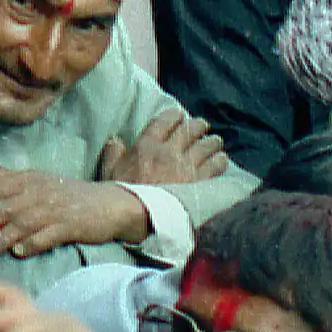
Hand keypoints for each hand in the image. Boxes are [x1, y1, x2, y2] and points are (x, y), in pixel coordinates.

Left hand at [0, 168, 148, 261]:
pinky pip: (49, 235)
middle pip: (4, 207)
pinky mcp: (71, 225)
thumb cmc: (62, 194)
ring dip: (1, 239)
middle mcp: (38, 190)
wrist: (106, 204)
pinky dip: (32, 244)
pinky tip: (18, 254)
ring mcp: (56, 208)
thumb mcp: (31, 179)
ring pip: (23, 223)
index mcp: (26, 178)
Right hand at [98, 110, 227, 186]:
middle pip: (189, 130)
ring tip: (216, 141)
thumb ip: (112, 152)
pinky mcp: (197, 183)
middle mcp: (168, 151)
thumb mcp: (108, 170)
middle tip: (202, 126)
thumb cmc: (120, 194)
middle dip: (198, 126)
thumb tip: (116, 140)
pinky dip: (219, 161)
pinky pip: (214, 166)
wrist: (136, 216)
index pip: (164, 121)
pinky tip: (222, 159)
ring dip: (212, 142)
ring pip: (205, 146)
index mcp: (146, 145)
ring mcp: (185, 167)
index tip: (179, 115)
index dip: (174, 116)